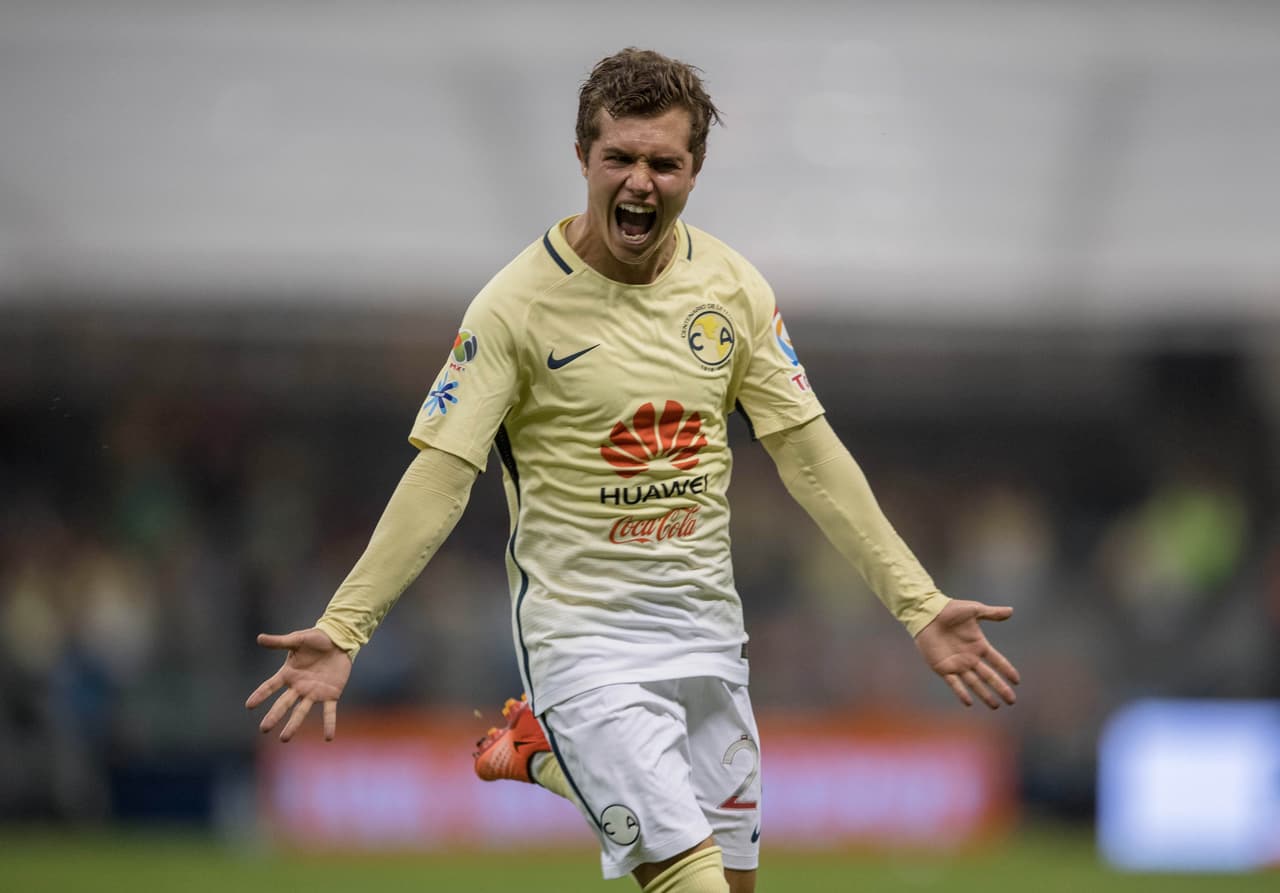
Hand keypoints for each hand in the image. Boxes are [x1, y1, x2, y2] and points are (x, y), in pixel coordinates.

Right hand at [245, 627, 351, 741]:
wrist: (338, 640)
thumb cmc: (316, 639)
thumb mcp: (297, 639)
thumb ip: (279, 642)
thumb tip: (259, 638)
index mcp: (288, 674)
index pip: (270, 686)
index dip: (260, 695)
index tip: (249, 705)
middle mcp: (299, 686)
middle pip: (283, 704)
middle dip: (274, 716)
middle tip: (264, 729)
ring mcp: (314, 692)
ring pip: (301, 711)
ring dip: (293, 725)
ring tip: (284, 738)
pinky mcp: (331, 694)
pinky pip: (329, 712)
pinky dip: (329, 724)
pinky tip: (328, 737)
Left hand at [914, 600, 1019, 708]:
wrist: (927, 612)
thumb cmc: (949, 609)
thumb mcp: (974, 610)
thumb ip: (992, 613)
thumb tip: (1011, 611)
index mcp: (979, 645)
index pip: (997, 661)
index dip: (1007, 670)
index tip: (1017, 680)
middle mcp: (970, 658)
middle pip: (989, 676)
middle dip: (1000, 688)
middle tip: (1011, 700)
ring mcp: (957, 664)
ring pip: (974, 683)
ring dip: (984, 694)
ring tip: (995, 706)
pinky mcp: (943, 668)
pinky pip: (954, 683)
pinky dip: (961, 692)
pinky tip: (969, 702)